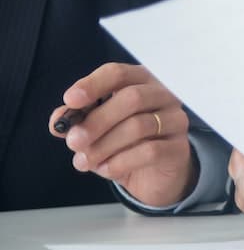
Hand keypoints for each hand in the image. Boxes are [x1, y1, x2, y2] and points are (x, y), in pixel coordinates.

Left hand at [49, 63, 194, 207]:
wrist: (154, 175)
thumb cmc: (125, 144)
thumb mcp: (97, 130)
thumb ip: (78, 121)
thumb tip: (59, 120)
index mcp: (140, 82)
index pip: (118, 73)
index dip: (93, 84)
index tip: (70, 100)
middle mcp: (162, 96)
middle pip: (132, 98)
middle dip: (97, 120)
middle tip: (73, 141)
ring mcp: (175, 120)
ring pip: (139, 125)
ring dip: (104, 146)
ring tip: (83, 162)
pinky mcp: (178, 147)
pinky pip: (149, 151)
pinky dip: (120, 162)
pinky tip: (105, 170)